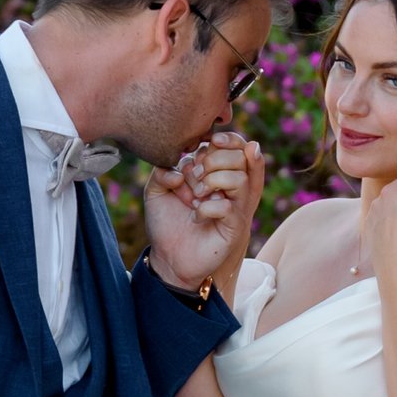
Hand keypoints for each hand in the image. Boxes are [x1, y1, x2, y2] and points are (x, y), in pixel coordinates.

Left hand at [145, 130, 262, 287]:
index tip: (209, 141)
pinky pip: (227, 207)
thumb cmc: (166, 222)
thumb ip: (163, 170)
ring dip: (212, 181)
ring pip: (239, 179)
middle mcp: (230, 187)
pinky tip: (195, 217)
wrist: (167, 257)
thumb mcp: (156, 190)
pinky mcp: (235, 227)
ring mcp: (235, 206)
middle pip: (240, 157)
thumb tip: (179, 172)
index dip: (226, 140)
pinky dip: (206, 208)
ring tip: (194, 196)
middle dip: (213, 160)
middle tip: (193, 177)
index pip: (236, 146)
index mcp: (217, 173)